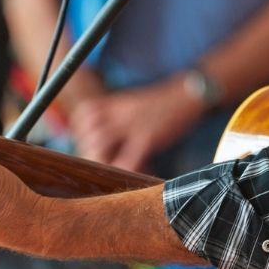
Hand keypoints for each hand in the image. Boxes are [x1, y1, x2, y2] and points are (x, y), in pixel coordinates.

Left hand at [69, 75, 202, 171]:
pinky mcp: (148, 138)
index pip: (85, 113)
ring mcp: (133, 125)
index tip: (86, 140)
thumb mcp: (134, 103)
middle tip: (96, 160)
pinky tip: (124, 174)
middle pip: (89, 131)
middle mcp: (121, 113)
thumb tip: (103, 131)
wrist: (187, 95)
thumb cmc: (162, 104)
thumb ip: (117, 115)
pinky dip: (122, 168)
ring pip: (102, 143)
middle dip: (87, 148)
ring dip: (100, 159)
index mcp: (117, 104)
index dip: (81, 129)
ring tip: (108, 169)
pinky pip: (128, 157)